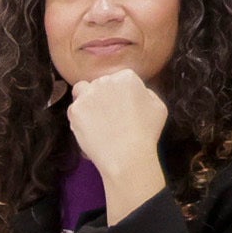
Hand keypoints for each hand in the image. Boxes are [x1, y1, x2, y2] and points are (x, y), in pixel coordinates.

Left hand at [66, 67, 169, 210]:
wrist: (127, 156)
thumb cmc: (146, 133)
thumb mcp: (158, 106)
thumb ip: (146, 92)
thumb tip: (137, 91)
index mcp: (126, 77)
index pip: (118, 78)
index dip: (118, 93)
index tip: (120, 107)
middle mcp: (105, 81)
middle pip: (98, 84)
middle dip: (102, 96)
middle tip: (107, 116)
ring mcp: (88, 95)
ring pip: (81, 91)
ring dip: (86, 101)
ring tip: (94, 119)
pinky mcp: (75, 110)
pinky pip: (73, 110)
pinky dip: (78, 118)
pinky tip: (89, 129)